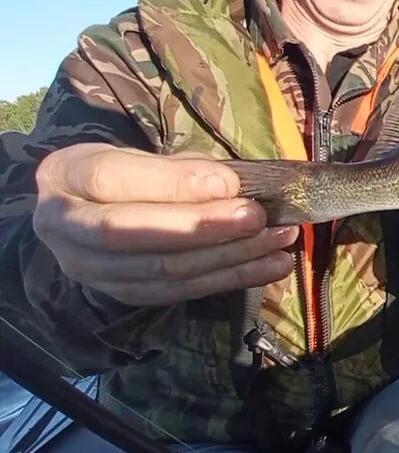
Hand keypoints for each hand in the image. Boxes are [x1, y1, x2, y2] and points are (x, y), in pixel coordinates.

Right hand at [32, 143, 296, 306]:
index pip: (113, 179)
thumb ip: (180, 169)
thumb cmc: (125, 176)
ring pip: (163, 270)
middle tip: (259, 217)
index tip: (230, 183)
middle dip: (203, 227)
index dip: (173, 184)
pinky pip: (181, 292)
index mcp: (67, 175)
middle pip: (134, 233)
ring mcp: (90, 270)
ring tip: (279, 240)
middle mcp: (65, 228)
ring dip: (229, 257)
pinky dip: (232, 279)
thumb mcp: (142, 156)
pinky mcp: (123, 296)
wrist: (88, 214)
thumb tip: (228, 185)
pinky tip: (272, 266)